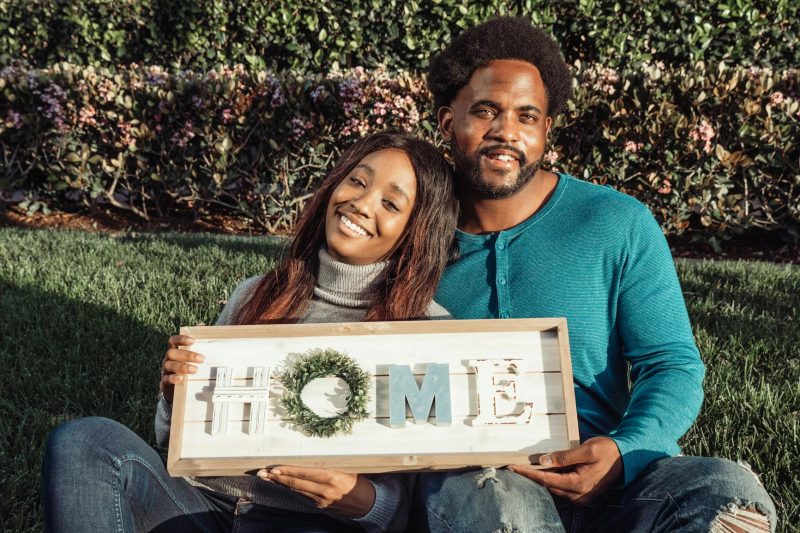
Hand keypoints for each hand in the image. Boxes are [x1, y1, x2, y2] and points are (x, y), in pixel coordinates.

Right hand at [160, 335, 202, 402]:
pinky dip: (173, 379)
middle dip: (187, 355)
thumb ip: (198, 340)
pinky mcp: (165, 383)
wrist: (179, 388)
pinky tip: (181, 379)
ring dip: (182, 367)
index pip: (173, 340)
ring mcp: (165, 370)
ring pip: (169, 365)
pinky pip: (166, 379)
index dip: (181, 339)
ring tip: (195, 370)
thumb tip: (202, 325)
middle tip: (202, 359)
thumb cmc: (189, 366)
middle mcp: (168, 359)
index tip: (193, 340)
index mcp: (175, 350)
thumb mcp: (195, 354)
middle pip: (172, 353)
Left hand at [257, 466, 375, 517]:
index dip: (287, 471)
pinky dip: (292, 490)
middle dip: (277, 478)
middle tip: (262, 473)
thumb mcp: (347, 470)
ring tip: (267, 479)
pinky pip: (303, 496)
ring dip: (281, 484)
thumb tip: (311, 460)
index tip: (274, 468)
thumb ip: (328, 467)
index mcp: (331, 477)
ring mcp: (321, 500)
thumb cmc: (360, 483)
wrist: (370, 504)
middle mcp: (324, 490)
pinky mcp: (321, 506)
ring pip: (297, 490)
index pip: (304, 473)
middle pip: (296, 483)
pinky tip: (283, 486)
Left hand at [508, 436, 622, 504]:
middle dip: (530, 476)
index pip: (546, 479)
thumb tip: (543, 461)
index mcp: (579, 483)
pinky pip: (561, 488)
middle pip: (547, 486)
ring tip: (524, 467)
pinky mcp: (583, 495)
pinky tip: (543, 470)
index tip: (511, 467)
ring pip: (553, 488)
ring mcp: (581, 497)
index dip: (527, 473)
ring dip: (540, 478)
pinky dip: (551, 480)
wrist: (627, 458)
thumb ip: (564, 456)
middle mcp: (579, 495)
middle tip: (513, 466)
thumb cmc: (608, 450)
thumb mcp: (587, 449)